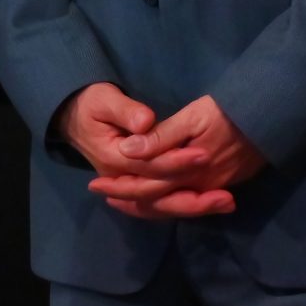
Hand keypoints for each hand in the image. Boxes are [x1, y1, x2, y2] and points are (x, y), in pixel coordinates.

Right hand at [51, 81, 227, 219]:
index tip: (205, 153)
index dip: (176, 162)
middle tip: (226, 197)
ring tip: (228, 202)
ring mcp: (131, 184)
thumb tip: (145, 123)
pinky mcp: (141, 183)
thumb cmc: (93, 103)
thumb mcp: (105, 100)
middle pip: (159, 197)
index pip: (149, 167)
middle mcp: (122, 179)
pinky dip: (186, 203)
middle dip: (193, 199)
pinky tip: (212, 203)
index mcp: (112, 159)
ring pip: (163, 205)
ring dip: (194, 206)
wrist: (77, 115)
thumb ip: (127, 112)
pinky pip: (163, 201)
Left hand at [87, 94, 268, 219]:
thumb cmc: (230, 112)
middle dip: (127, 198)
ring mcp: (213, 188)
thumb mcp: (194, 117)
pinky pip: (188, 200)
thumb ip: (161, 137)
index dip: (119, 186)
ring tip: (124, 200)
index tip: (95, 184)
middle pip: (156, 201)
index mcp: (186, 171)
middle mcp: (197, 186)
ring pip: (172, 204)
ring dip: (146, 203)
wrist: (274, 117)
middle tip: (102, 193)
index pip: (145, 187)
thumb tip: (128, 151)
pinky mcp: (224, 184)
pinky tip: (160, 196)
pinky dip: (168, 200)